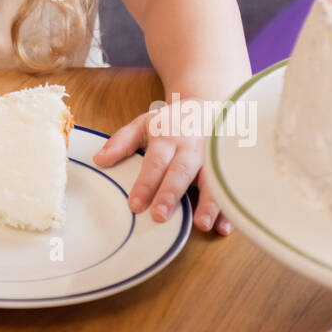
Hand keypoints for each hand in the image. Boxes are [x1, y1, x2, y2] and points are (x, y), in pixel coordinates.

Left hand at [92, 102, 233, 235]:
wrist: (210, 105)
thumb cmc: (172, 121)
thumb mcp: (144, 123)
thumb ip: (122, 141)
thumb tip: (99, 160)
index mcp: (168, 137)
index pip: (155, 162)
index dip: (145, 184)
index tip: (134, 205)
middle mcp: (192, 147)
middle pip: (181, 171)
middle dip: (171, 194)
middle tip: (159, 216)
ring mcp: (214, 157)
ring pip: (212, 180)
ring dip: (208, 202)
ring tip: (202, 224)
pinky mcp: (231, 166)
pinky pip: (232, 187)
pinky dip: (230, 207)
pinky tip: (226, 226)